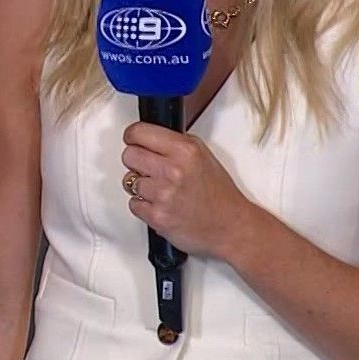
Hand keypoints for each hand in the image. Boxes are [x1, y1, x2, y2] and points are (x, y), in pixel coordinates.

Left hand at [120, 123, 259, 259]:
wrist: (230, 227)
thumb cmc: (219, 194)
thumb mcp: (203, 155)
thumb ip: (176, 143)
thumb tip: (150, 137)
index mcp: (185, 150)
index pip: (139, 132)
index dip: (133, 136)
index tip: (133, 140)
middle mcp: (173, 170)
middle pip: (128, 155)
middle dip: (136, 161)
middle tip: (149, 168)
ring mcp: (163, 194)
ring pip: (128, 181)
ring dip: (141, 186)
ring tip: (161, 190)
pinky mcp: (157, 217)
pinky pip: (133, 204)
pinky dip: (144, 205)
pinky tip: (160, 204)